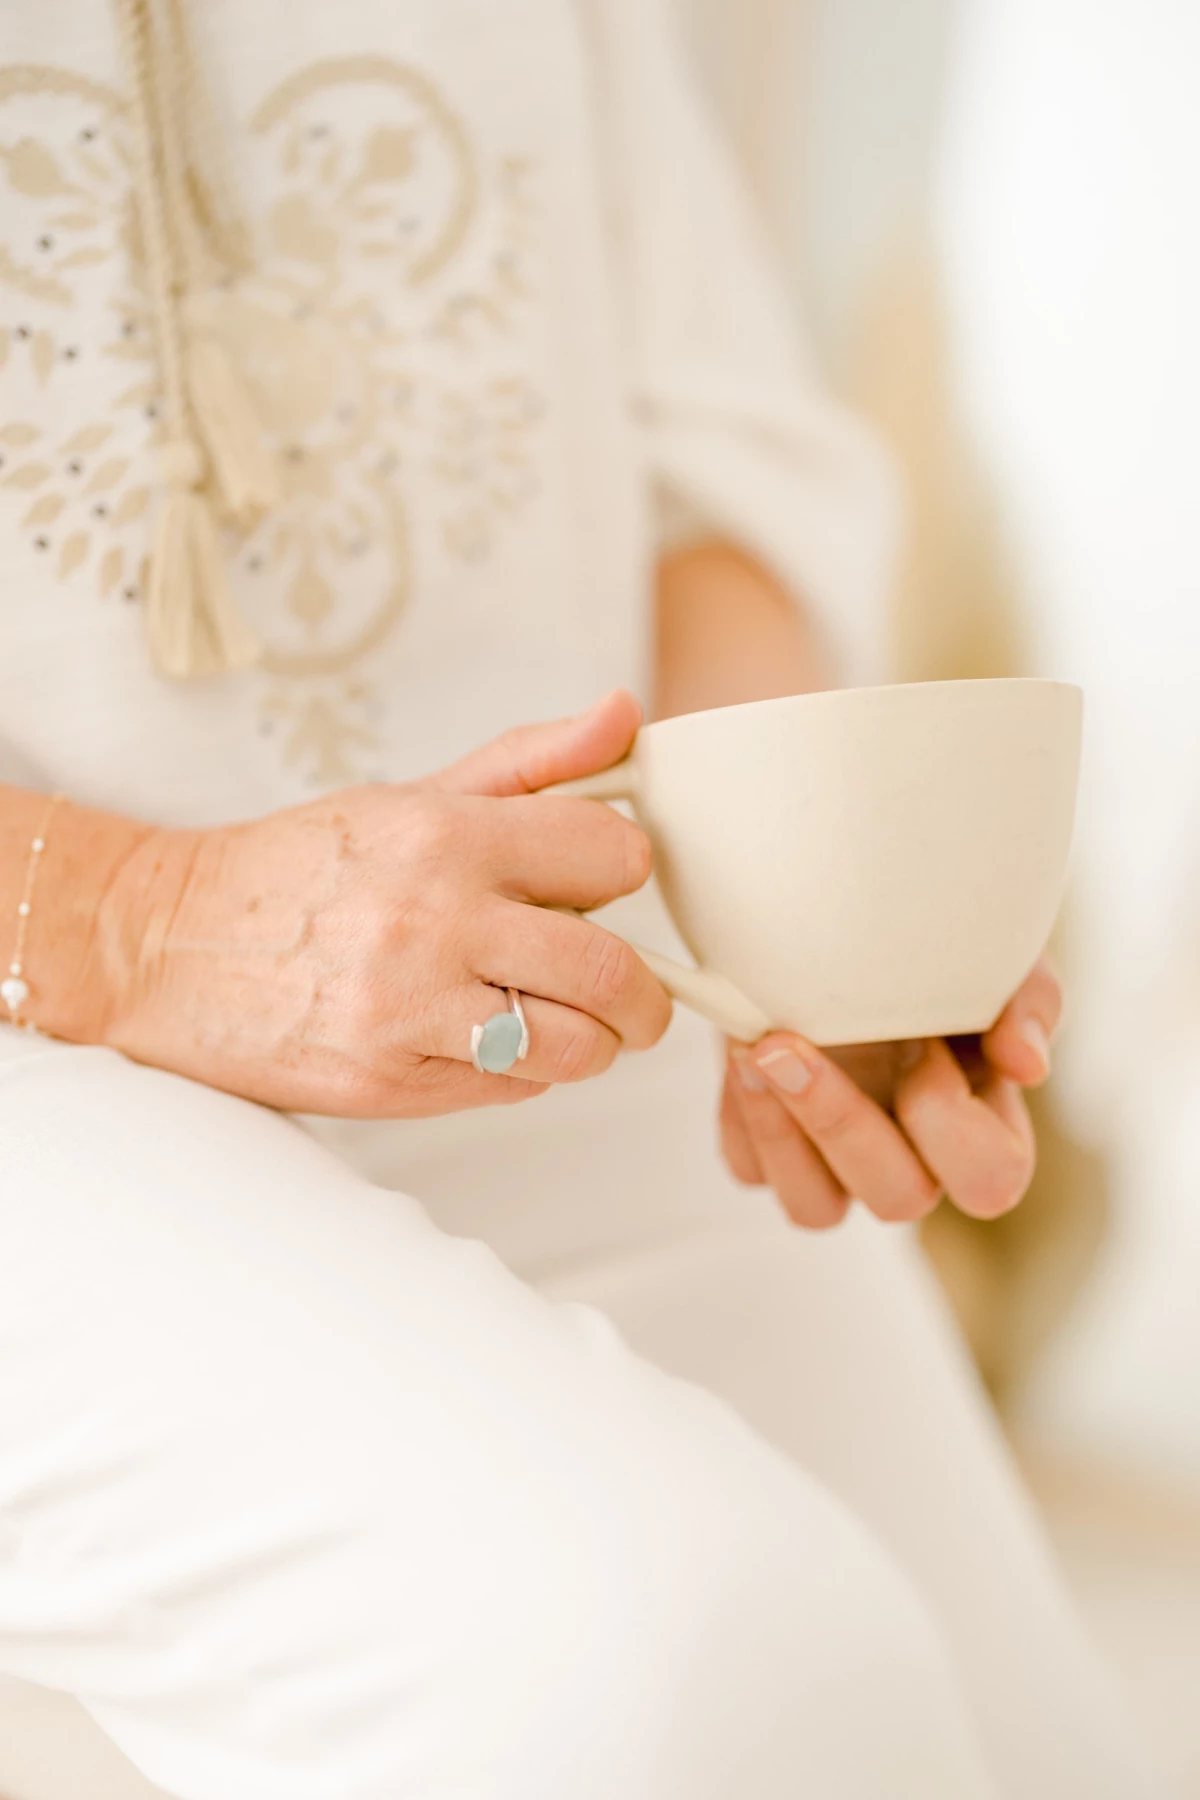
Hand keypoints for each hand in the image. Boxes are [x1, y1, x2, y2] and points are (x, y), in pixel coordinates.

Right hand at [101, 691, 671, 1117]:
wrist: (166, 944)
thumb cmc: (302, 870)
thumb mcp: (412, 796)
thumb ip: (531, 764)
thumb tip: (625, 714)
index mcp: (446, 835)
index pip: (612, 855)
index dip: (623, 871)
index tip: (608, 885)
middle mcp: (432, 921)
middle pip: (612, 972)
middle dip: (646, 995)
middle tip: (636, 995)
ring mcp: (408, 1009)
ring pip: (575, 1048)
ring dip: (591, 1043)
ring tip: (562, 1021)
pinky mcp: (387, 1082)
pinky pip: (511, 1089)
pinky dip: (522, 1072)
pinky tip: (484, 1038)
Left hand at [719, 958, 1061, 1228]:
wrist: (843, 913)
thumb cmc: (936, 943)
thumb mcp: (993, 954)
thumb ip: (1028, 1002)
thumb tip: (1027, 1067)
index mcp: (982, 1125)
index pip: (989, 1180)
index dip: (952, 1125)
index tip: (922, 1041)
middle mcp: (913, 1159)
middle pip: (897, 1200)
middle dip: (843, 1122)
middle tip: (794, 1043)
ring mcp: (838, 1163)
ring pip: (813, 1208)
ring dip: (781, 1133)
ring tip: (755, 1050)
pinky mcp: (772, 1147)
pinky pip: (750, 1170)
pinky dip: (743, 1116)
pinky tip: (739, 1049)